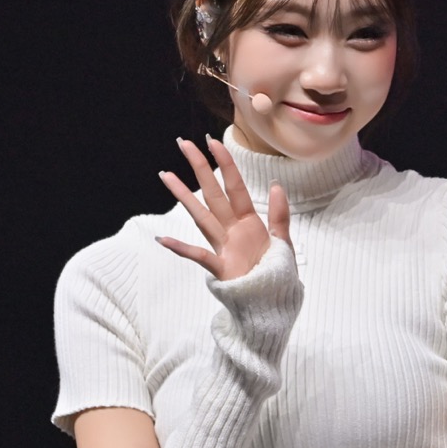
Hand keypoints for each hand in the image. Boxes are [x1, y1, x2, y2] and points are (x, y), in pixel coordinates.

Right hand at [156, 136, 291, 279]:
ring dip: (184, 196)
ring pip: (201, 216)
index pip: (235, 186)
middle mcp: (231, 230)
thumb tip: (276, 185)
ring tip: (166, 175)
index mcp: (248, 222)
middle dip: (199, 168)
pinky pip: (199, 256)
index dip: (225, 164)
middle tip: (183, 143)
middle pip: (213, 193)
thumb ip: (279, 215)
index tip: (212, 141)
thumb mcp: (283, 243)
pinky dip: (181, 248)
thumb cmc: (275, 275)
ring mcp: (222, 247)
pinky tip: (163, 239)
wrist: (271, 306)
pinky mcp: (220, 269)